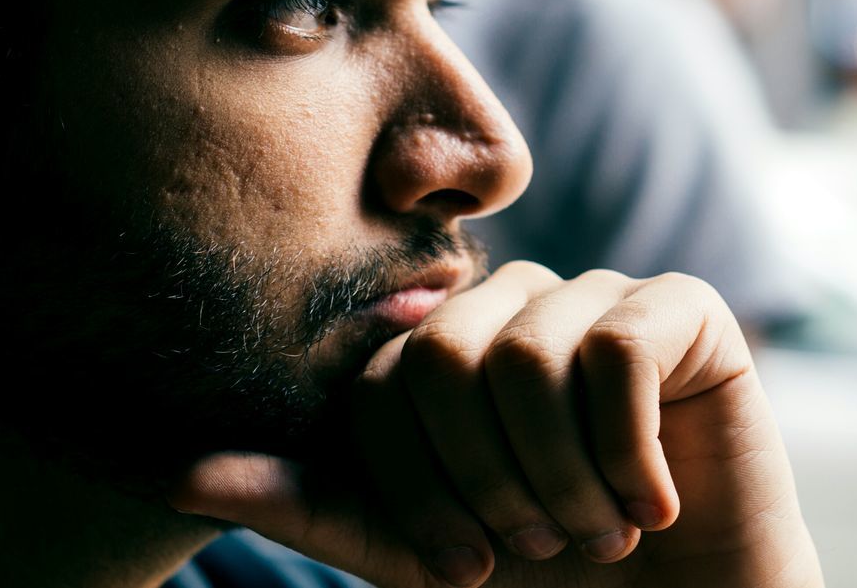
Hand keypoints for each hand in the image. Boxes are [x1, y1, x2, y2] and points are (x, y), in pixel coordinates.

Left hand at [170, 262, 823, 587]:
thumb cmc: (532, 575)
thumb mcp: (399, 545)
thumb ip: (299, 499)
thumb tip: (178, 475)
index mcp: (434, 347)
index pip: (380, 384)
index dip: (417, 490)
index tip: (463, 564)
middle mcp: (505, 305)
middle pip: (447, 355)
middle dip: (490, 483)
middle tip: (538, 542)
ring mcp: (591, 297)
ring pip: (529, 354)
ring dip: (563, 481)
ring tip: (598, 530)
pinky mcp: (678, 309)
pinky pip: (621, 349)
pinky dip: (629, 452)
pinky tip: (652, 503)